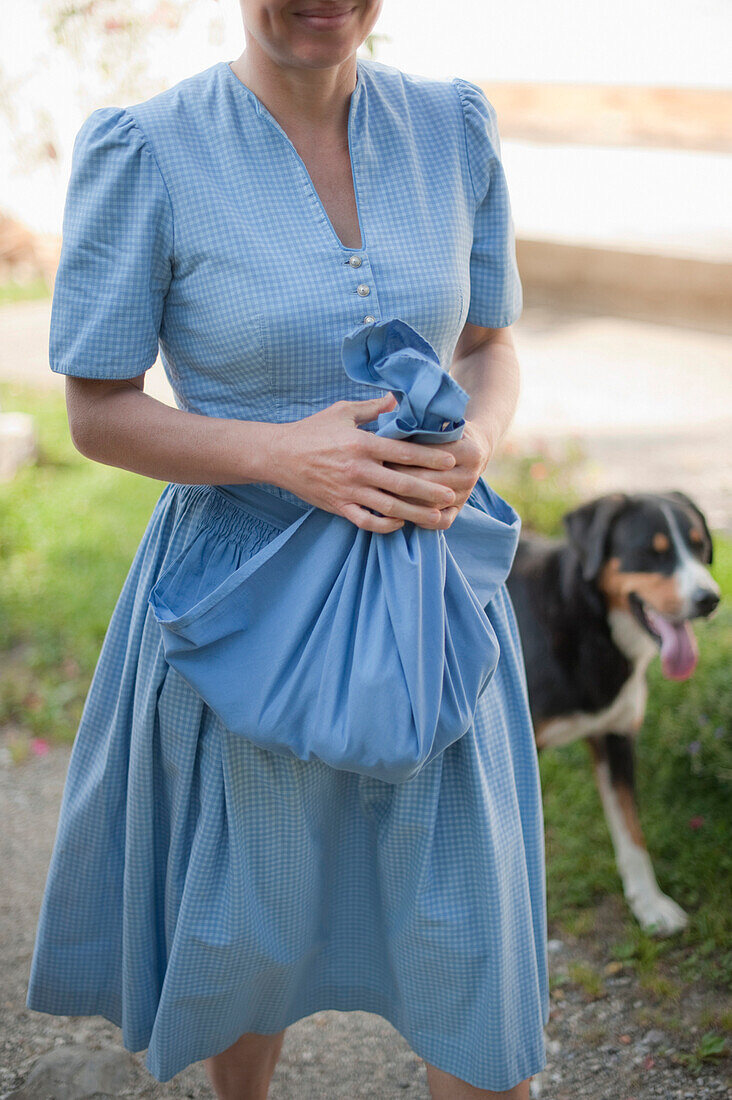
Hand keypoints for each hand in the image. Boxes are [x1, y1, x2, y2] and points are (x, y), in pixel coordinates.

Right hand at [267, 392, 459, 532]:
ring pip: (388, 507)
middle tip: (451, 495)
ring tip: (436, 517)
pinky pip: (366, 521)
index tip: (450, 461)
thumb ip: (372, 408)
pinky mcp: (338, 506)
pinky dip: (385, 526)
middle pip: (402, 484)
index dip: (430, 457)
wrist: (278, 455)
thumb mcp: (342, 411)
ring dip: (415, 513)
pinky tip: (400, 523)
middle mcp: (358, 469)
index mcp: (362, 443)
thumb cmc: (312, 431)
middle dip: (430, 491)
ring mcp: (348, 491)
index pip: (404, 452)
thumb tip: (396, 398)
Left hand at [381, 418, 494, 529]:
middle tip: (374, 475)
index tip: (380, 453)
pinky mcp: (461, 509)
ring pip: (430, 504)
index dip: (402, 455)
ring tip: (380, 493)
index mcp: (469, 452)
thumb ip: (420, 428)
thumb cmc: (448, 431)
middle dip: (398, 478)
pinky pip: (441, 522)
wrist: (476, 447)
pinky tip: (402, 513)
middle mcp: (470, 475)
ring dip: (403, 500)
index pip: (429, 456)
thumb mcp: (439, 423)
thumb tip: (388, 432)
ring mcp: (466, 494)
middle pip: (426, 481)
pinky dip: (422, 521)